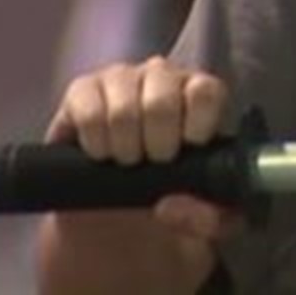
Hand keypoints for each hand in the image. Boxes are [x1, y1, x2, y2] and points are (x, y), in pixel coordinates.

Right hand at [47, 56, 241, 242]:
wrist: (115, 209)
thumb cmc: (169, 194)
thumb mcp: (204, 214)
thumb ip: (212, 218)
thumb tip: (171, 205)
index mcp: (200, 94)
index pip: (206, 90)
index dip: (197, 125)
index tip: (188, 152)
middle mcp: (162, 76)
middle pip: (162, 100)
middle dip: (157, 146)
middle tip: (152, 163)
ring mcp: (121, 78)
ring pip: (124, 109)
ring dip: (124, 148)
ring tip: (126, 161)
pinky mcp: (83, 89)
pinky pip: (89, 111)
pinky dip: (95, 142)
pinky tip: (101, 153)